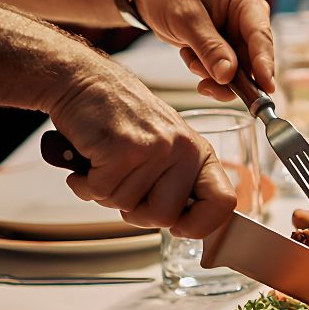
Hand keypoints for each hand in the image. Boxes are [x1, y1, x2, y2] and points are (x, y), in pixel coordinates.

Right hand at [47, 64, 238, 237]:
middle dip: (135, 211)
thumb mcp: (164, 147)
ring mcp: (155, 148)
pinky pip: (100, 192)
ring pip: (126, 206)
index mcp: (199, 153)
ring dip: (106, 191)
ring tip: (106, 160)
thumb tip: (183, 227)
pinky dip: (85, 183)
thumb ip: (176, 184)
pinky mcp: (122, 148)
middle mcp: (184, 150)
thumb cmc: (122, 119)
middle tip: (123, 182)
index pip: (223, 203)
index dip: (200, 226)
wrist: (86, 82)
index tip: (177, 226)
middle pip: (165, 217)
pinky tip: (91, 157)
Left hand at [129, 0, 276, 99]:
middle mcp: (247, 18)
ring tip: (190, 60)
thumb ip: (209, 48)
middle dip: (229, 75)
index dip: (265, 64)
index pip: (261, 36)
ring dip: (212, 73)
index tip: (266, 88)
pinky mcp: (224, 45)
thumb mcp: (186, 18)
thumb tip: (228, 76)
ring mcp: (236, 33)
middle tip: (205, 85)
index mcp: (246, 0)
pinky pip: (223, 69)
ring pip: (237, 69)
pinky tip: (188, 54)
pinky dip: (205, 69)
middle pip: (252, 58)